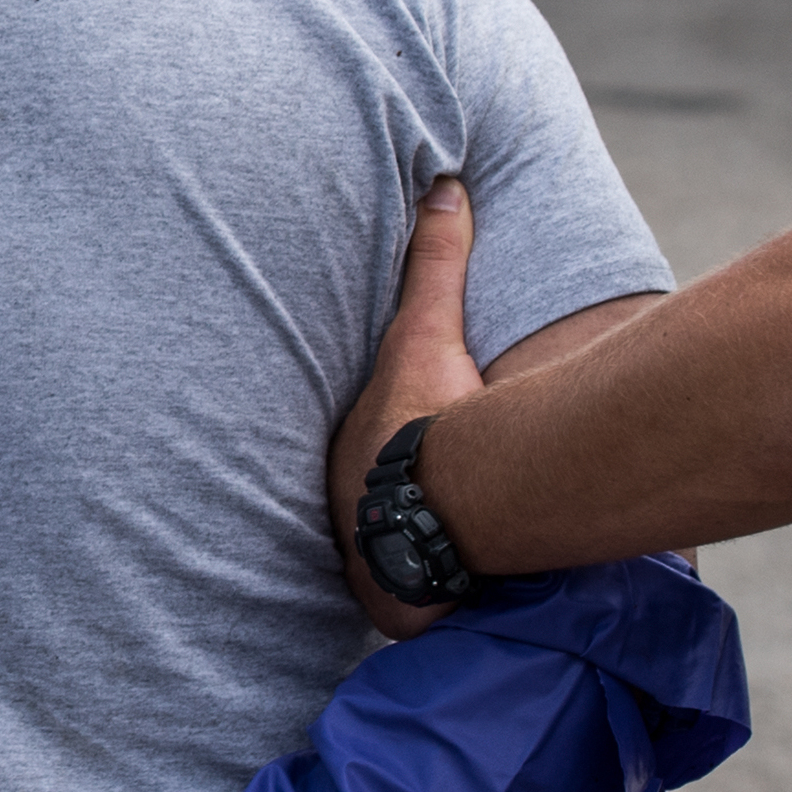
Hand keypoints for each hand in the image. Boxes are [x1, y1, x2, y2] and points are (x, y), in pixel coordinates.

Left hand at [326, 175, 485, 635]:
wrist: (445, 515)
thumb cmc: (430, 420)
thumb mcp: (429, 332)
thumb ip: (435, 263)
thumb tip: (443, 188)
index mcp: (348, 449)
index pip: (358, 438)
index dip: (379, 433)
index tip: (399, 436)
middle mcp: (346, 507)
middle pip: (360, 498)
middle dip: (376, 498)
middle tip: (406, 498)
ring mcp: (365, 558)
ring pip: (375, 550)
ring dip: (393, 552)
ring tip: (416, 553)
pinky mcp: (395, 602)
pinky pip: (402, 596)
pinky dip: (417, 595)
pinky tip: (431, 603)